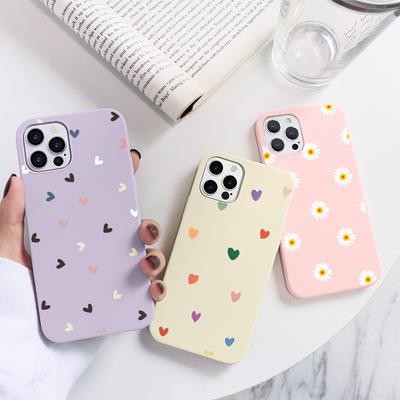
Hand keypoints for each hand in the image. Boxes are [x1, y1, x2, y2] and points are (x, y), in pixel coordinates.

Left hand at [0, 149, 165, 301]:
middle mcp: (97, 254)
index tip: (127, 162)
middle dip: (144, 223)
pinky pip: (145, 292)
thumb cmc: (14, 302)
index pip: (99, 206)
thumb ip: (11, 221)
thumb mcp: (7, 256)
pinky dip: (155, 288)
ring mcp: (110, 277)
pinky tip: (150, 287)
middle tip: (141, 225)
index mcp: (75, 238)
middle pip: (129, 232)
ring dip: (154, 255)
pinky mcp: (118, 301)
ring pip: (144, 258)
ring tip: (145, 260)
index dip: (115, 183)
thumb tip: (17, 182)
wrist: (21, 348)